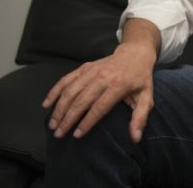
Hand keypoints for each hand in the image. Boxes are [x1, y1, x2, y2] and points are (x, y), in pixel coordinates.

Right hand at [42, 32, 157, 142]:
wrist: (135, 53)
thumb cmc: (140, 79)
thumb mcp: (146, 97)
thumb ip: (140, 117)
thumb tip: (135, 138)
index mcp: (119, 85)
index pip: (99, 107)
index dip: (87, 122)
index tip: (77, 135)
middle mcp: (103, 77)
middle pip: (81, 100)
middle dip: (68, 119)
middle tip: (59, 134)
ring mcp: (91, 71)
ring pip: (70, 91)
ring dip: (59, 108)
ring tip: (52, 124)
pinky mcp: (84, 67)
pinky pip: (66, 79)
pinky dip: (54, 91)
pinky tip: (46, 104)